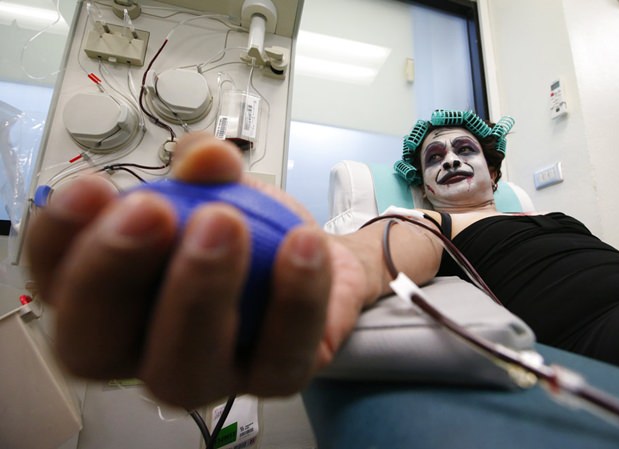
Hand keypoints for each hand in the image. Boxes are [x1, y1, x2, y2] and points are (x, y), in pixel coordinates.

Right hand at [26, 134, 370, 407]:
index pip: (56, 283)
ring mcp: (206, 376)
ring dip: (199, 292)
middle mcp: (141, 350)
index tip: (94, 188)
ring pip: (181, 374)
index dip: (59, 239)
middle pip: (93, 347)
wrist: (311, 256)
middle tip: (154, 210)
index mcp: (109, 299)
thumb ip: (205, 166)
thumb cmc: (247, 227)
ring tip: (227, 220)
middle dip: (114, 273)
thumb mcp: (219, 184)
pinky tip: (305, 244)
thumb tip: (205, 158)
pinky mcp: (272, 380)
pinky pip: (280, 356)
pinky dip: (297, 296)